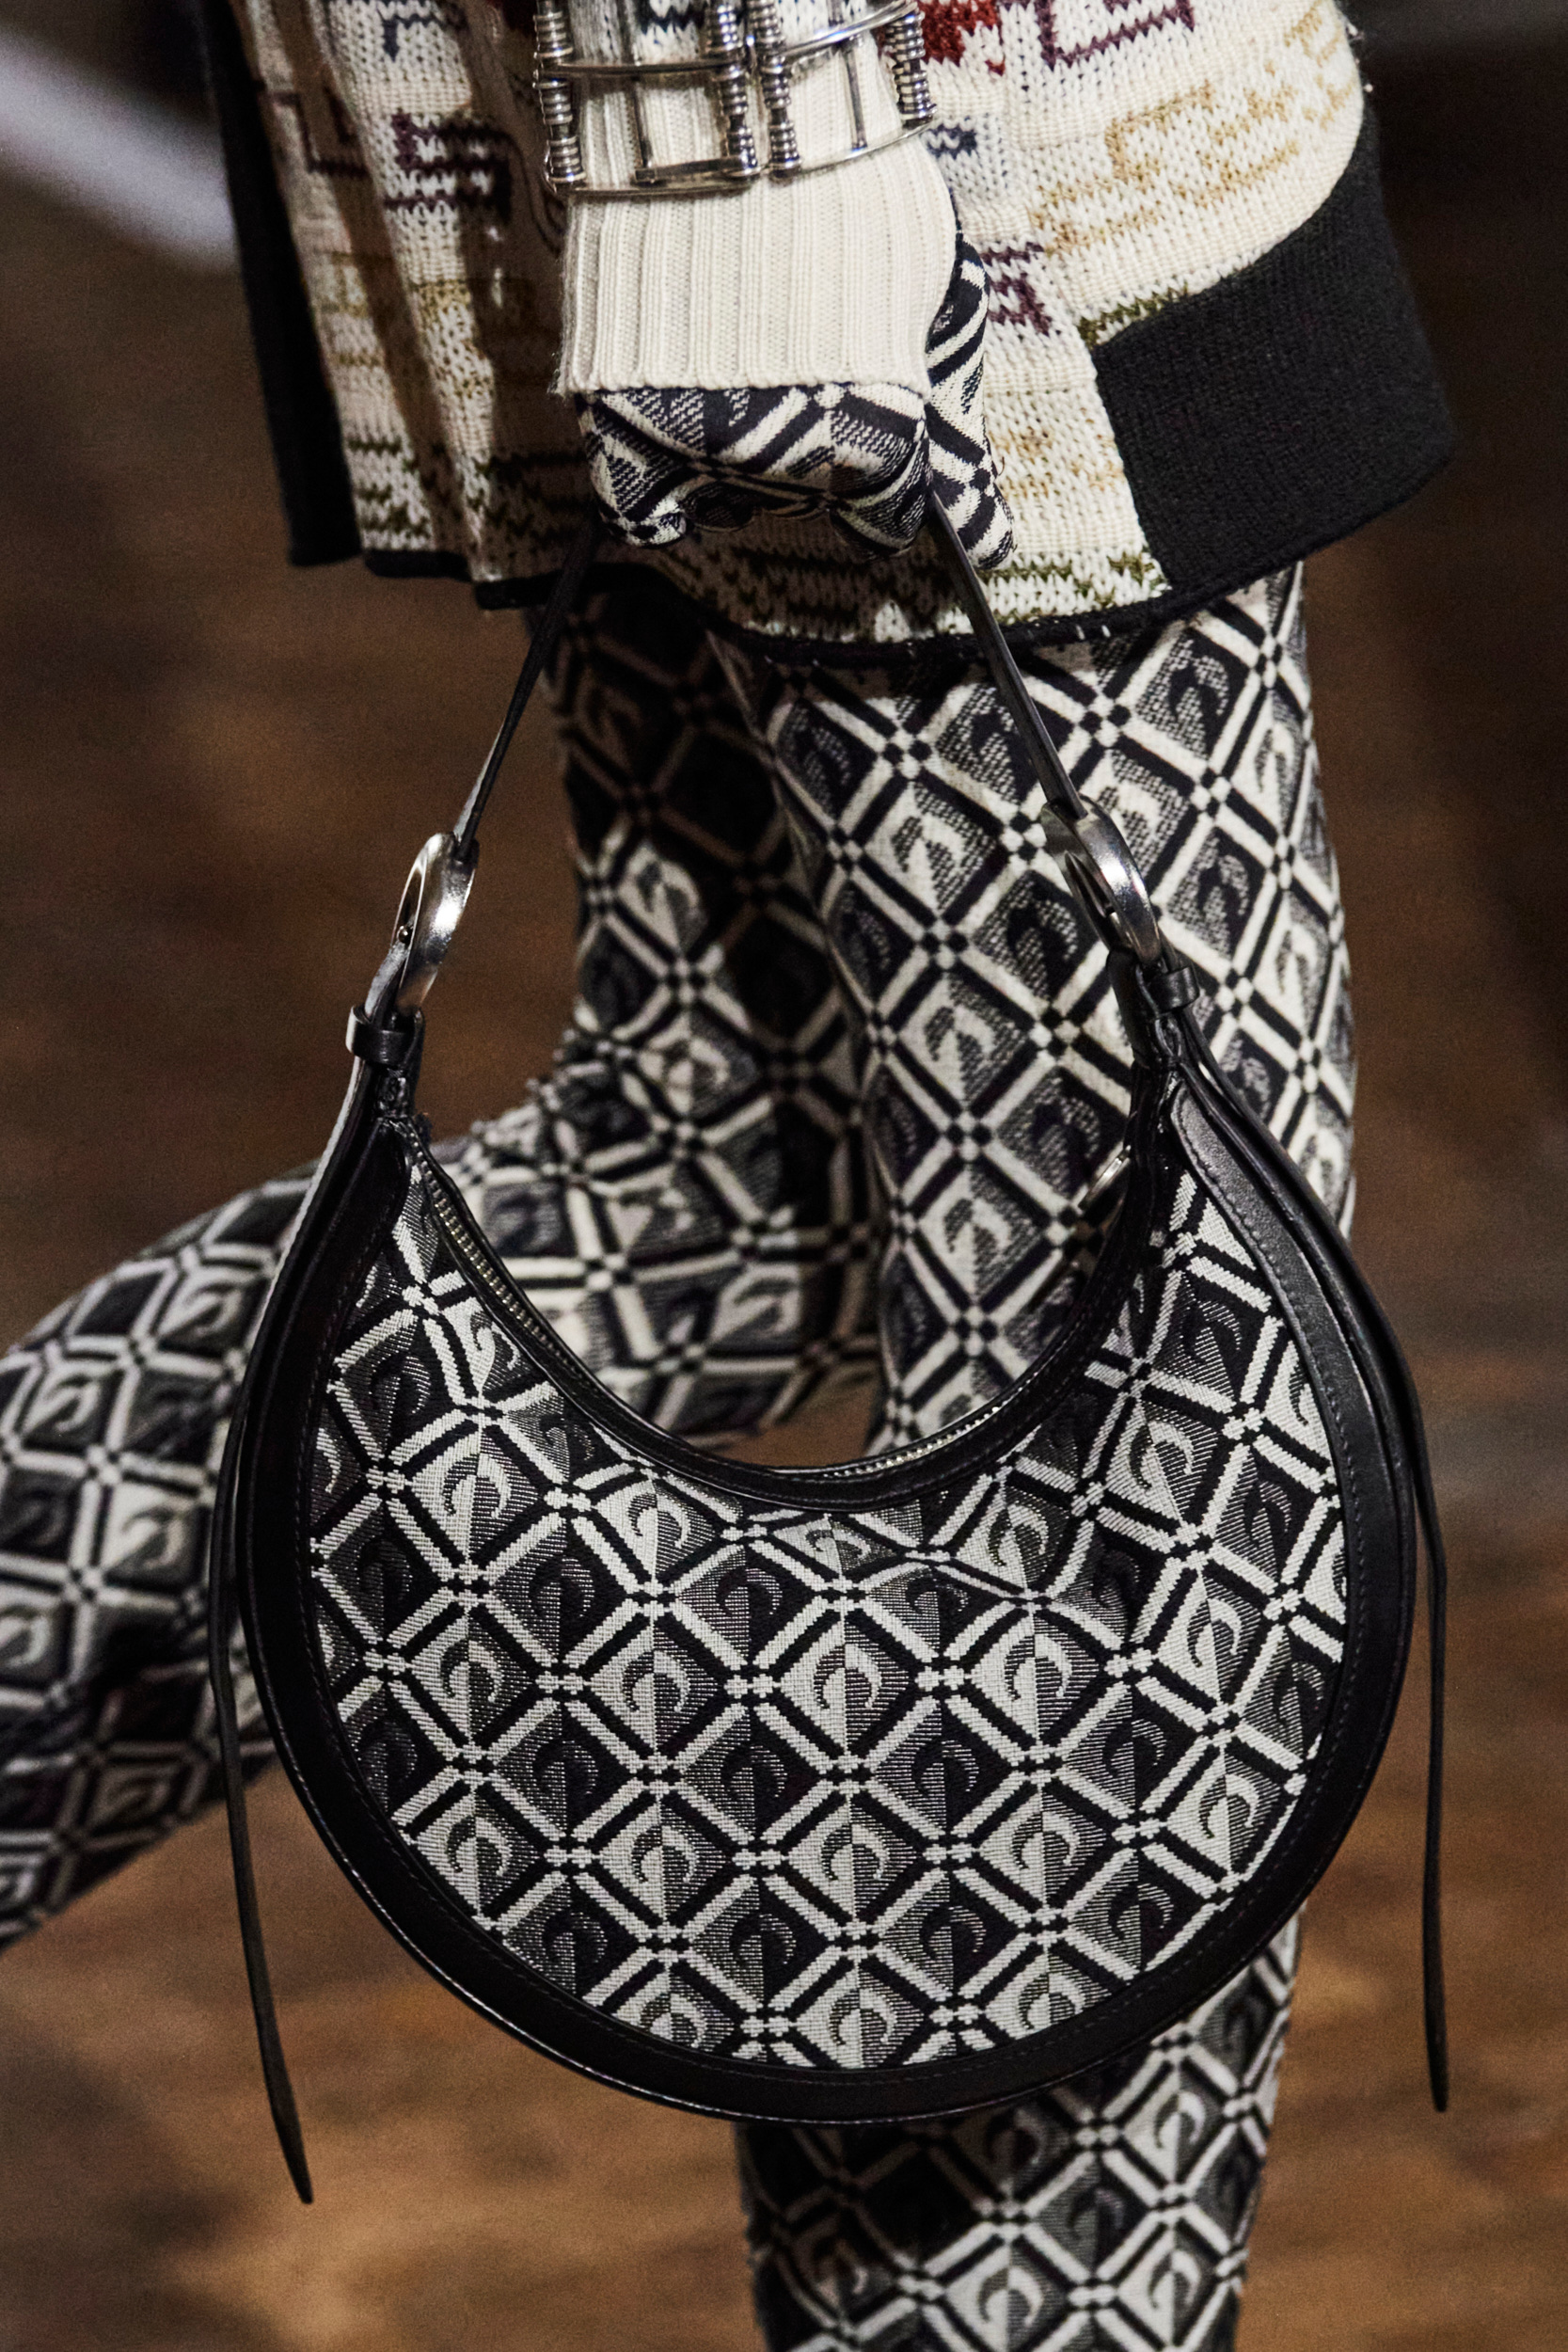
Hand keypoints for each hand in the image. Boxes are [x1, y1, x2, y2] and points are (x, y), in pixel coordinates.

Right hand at [573, 225, 1012, 567]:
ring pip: (730, 503)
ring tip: (743, 368)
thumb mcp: (938, 297)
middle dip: (816, 449)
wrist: (728, 111)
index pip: (887, 515)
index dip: (887, 476)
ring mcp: (697, 446)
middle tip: (805, 360)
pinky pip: (639, 509)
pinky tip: (680, 439)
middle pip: (808, 501)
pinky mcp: (619, 423)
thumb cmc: (854, 191)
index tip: (877, 435)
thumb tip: (983, 531)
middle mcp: (788, 461)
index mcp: (879, 438)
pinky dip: (660, 493)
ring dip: (741, 457)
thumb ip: (950, 417)